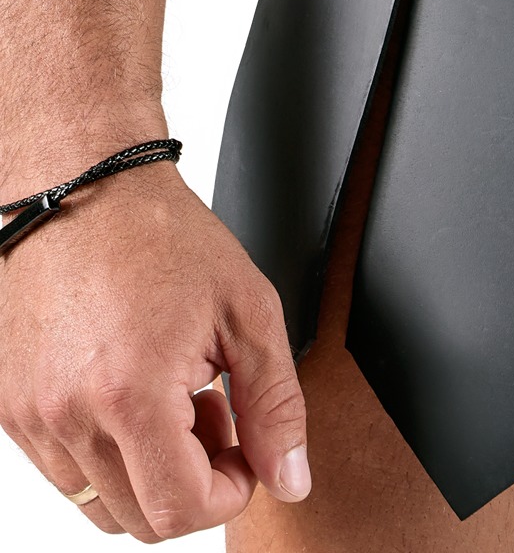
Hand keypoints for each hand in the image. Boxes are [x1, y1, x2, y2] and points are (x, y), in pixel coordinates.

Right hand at [0, 161, 309, 541]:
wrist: (88, 189)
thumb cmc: (164, 236)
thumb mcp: (248, 312)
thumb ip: (275, 405)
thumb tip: (291, 479)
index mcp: (130, 395)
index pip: (180, 512)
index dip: (230, 493)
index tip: (248, 451)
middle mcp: (66, 416)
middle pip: (139, 519)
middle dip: (196, 481)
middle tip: (219, 413)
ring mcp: (29, 415)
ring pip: (101, 501)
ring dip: (152, 469)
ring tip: (180, 396)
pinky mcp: (12, 405)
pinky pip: (65, 468)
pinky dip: (110, 451)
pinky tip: (138, 390)